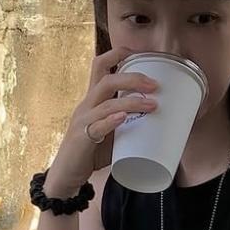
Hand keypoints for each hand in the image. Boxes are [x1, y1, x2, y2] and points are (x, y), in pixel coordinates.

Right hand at [45, 46, 157, 195]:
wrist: (67, 175)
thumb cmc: (91, 153)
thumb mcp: (111, 132)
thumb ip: (129, 124)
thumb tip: (162, 122)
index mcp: (92, 100)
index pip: (99, 66)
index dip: (118, 54)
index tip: (141, 54)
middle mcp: (86, 106)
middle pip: (106, 80)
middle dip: (132, 78)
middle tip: (155, 84)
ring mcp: (83, 121)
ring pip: (106, 102)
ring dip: (131, 101)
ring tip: (152, 105)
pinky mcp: (82, 138)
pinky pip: (97, 126)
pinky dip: (111, 120)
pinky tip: (123, 117)